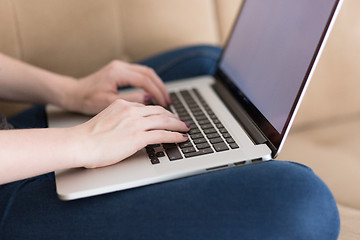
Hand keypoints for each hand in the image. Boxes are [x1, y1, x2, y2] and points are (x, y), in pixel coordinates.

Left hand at [66, 60, 170, 114]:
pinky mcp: (119, 70)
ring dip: (156, 84)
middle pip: (149, 73)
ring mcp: (120, 67)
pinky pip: (140, 74)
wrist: (74, 93)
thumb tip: (149, 99)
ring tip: (164, 98)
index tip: (165, 104)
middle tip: (168, 101)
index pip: (145, 80)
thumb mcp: (109, 103)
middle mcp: (120, 66)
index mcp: (117, 73)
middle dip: (160, 87)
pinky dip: (149, 83)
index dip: (157, 92)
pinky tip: (153, 93)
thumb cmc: (87, 100)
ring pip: (146, 72)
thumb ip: (131, 100)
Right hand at [74, 99, 188, 168]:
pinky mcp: (138, 137)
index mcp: (122, 104)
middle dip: (173, 116)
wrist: (79, 143)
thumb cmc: (87, 137)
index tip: (166, 116)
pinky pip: (162, 135)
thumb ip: (120, 119)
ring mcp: (135, 123)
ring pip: (164, 121)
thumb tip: (130, 127)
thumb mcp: (105, 120)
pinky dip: (174, 136)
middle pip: (159, 111)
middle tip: (181, 121)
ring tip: (185, 128)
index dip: (160, 112)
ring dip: (178, 125)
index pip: (147, 107)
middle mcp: (131, 110)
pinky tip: (181, 138)